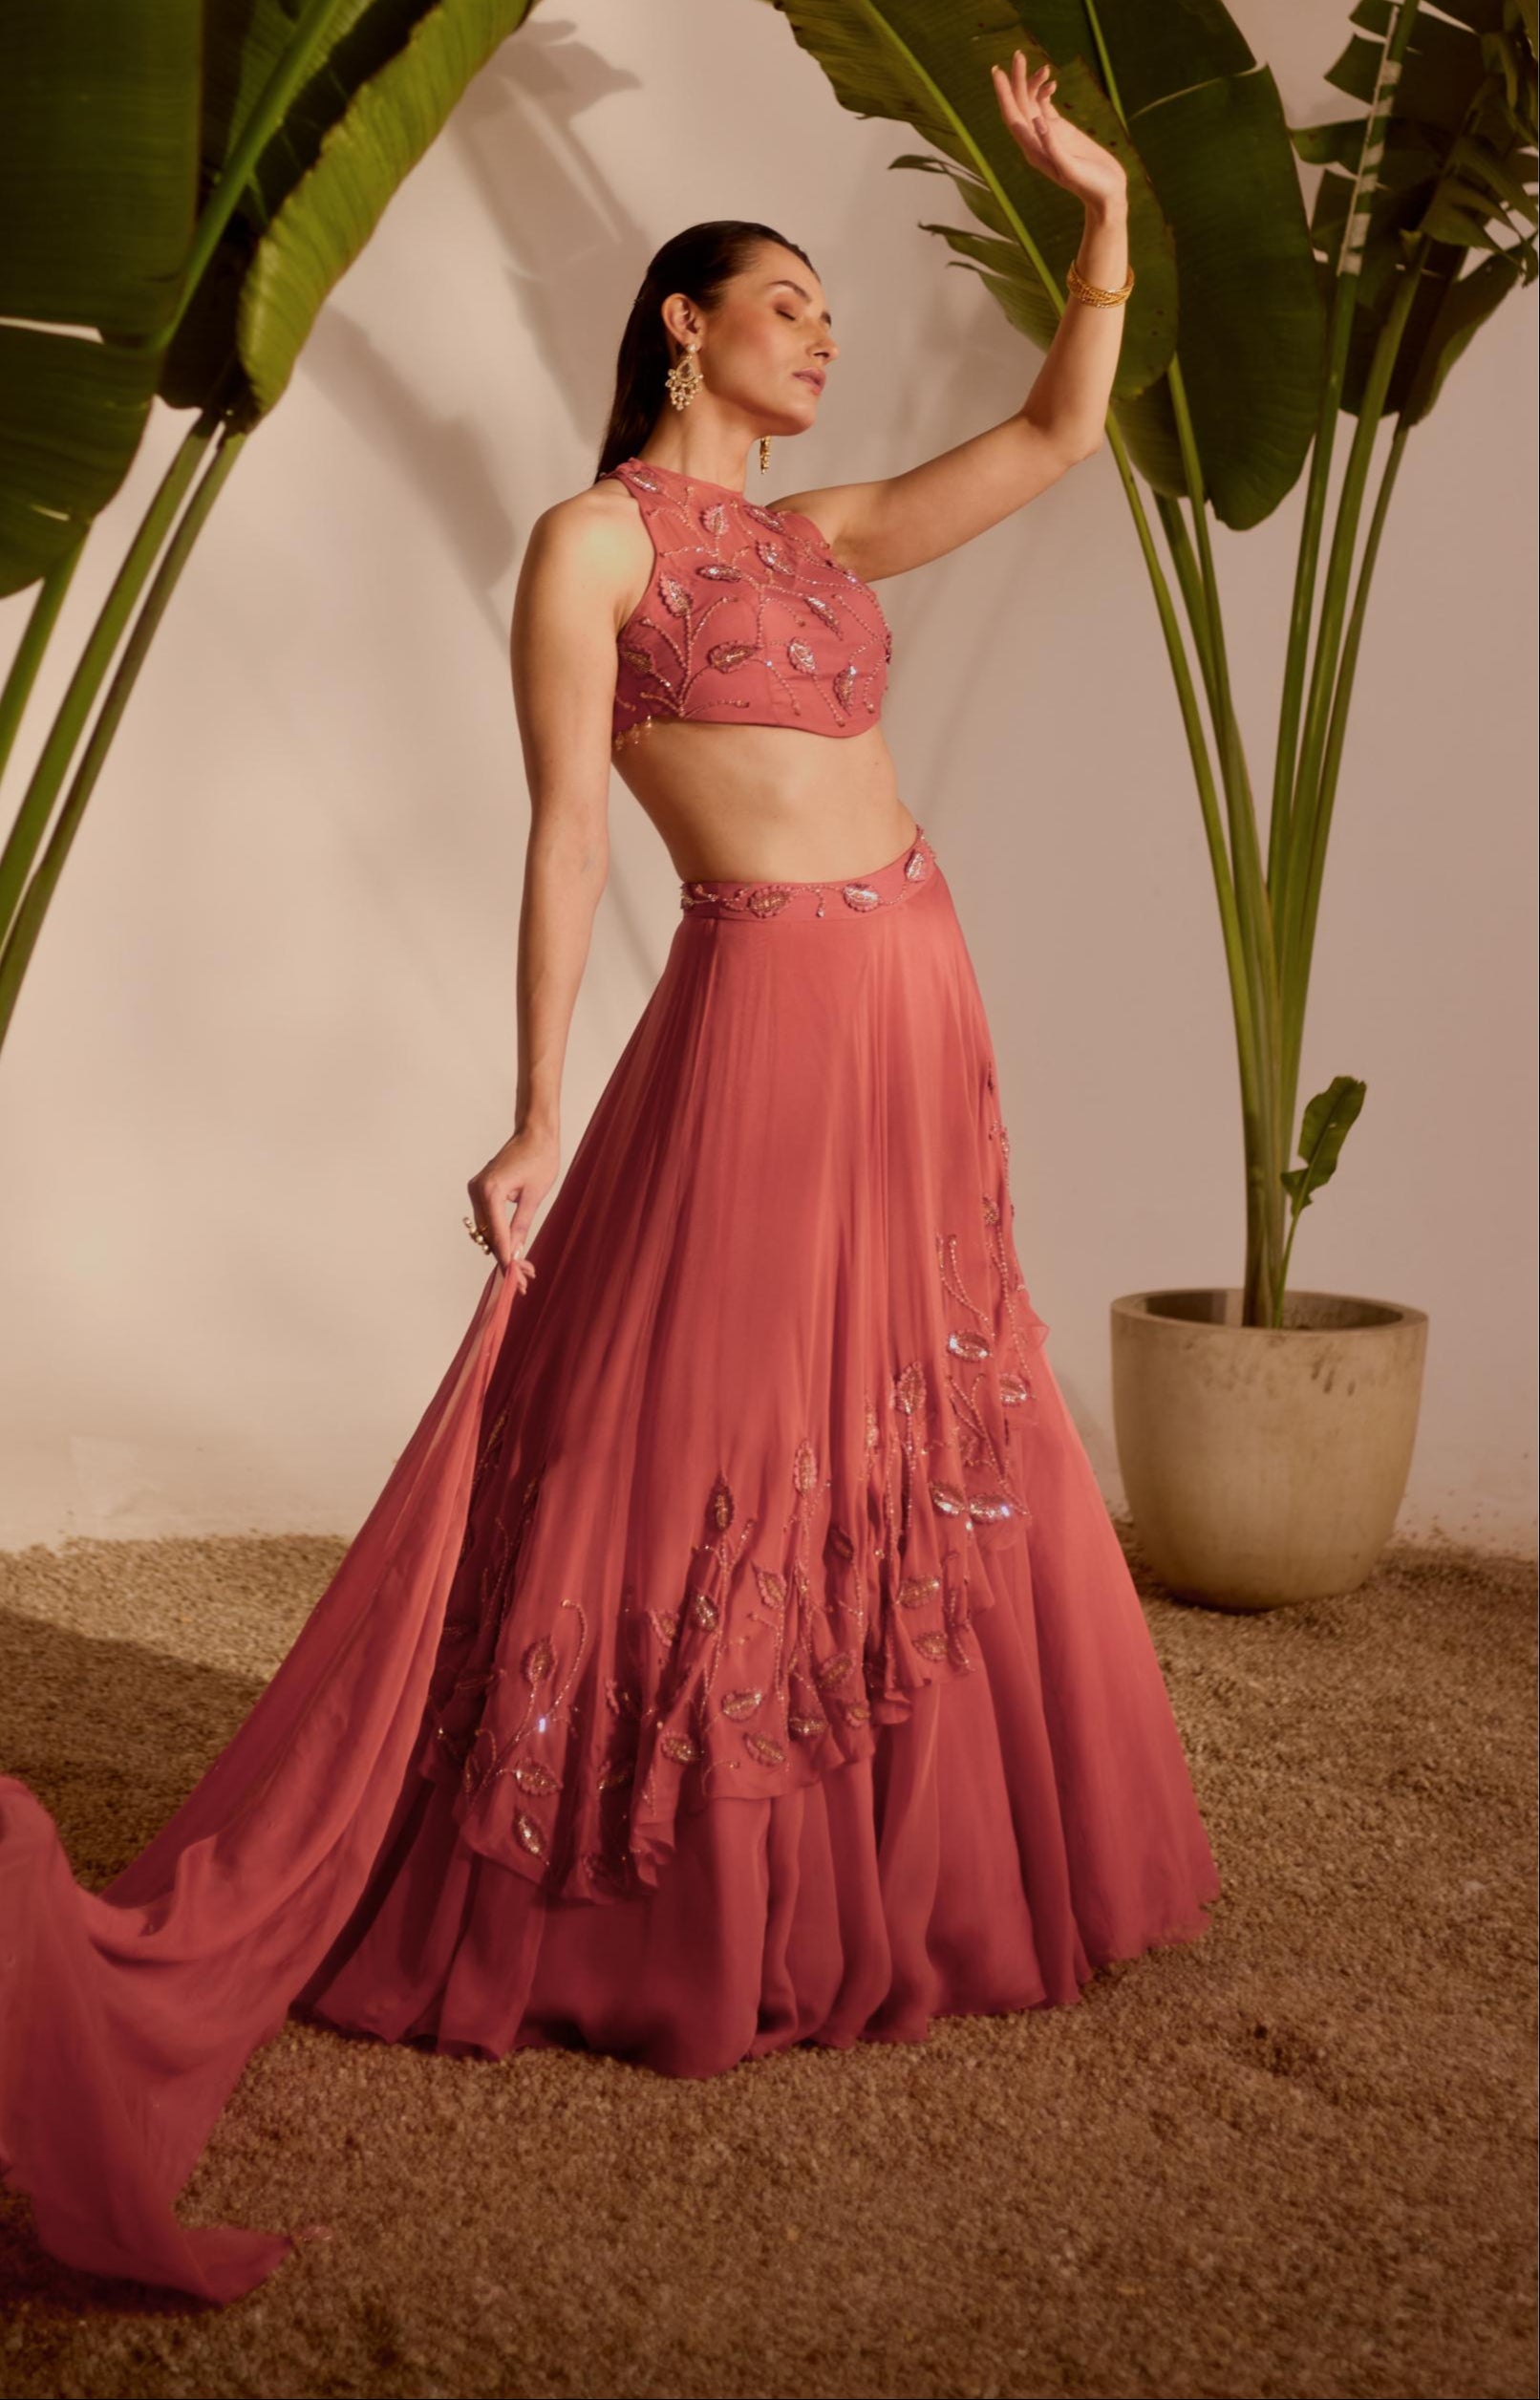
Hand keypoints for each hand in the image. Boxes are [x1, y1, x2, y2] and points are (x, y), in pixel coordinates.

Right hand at [466, 1128, 558, 1285]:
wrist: (534, 1133)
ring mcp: (476, 1189)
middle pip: (488, 1235)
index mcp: (491, 1191)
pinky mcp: (480, 1189)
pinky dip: (498, 1234)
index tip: (514, 1279)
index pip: (497, 1233)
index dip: (506, 1258)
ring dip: (501, 1248)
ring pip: (486, 1229)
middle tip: (524, 1279)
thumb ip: (522, 1225)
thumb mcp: (535, 1196)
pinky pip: (487, 1218)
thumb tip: (516, 1252)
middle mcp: (477, 1190)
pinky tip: (513, 1248)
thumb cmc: (540, 1158)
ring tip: (523, 1269)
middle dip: (505, 1257)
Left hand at [990, 47, 1127, 213]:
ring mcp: (1047, 135)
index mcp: (1034, 151)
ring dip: (1032, 83)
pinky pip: (1045, 107)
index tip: (998, 72)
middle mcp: (1036, 142)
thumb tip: (1038, 120)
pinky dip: (1045, 92)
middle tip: (1018, 55)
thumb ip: (1054, 146)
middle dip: (1016, 80)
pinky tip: (1052, 82)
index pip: (1013, 118)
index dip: (1004, 94)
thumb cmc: (1090, 185)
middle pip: (1019, 106)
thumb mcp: (1071, 168)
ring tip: (1043, 66)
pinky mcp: (1060, 131)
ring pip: (1031, 104)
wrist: (1105, 194)